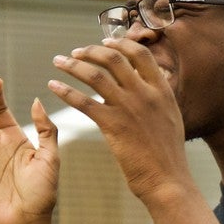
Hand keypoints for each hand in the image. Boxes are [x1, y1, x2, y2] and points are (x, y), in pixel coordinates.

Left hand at [46, 37, 191, 208]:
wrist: (168, 182)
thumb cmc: (168, 156)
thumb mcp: (171, 118)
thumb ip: (158, 98)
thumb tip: (150, 83)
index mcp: (162, 91)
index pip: (140, 54)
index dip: (120, 43)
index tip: (104, 41)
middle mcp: (146, 94)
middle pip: (114, 58)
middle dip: (90, 51)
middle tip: (75, 52)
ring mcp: (129, 109)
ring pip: (95, 75)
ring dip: (73, 65)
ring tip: (58, 62)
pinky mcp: (114, 126)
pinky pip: (84, 102)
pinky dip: (66, 91)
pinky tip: (53, 86)